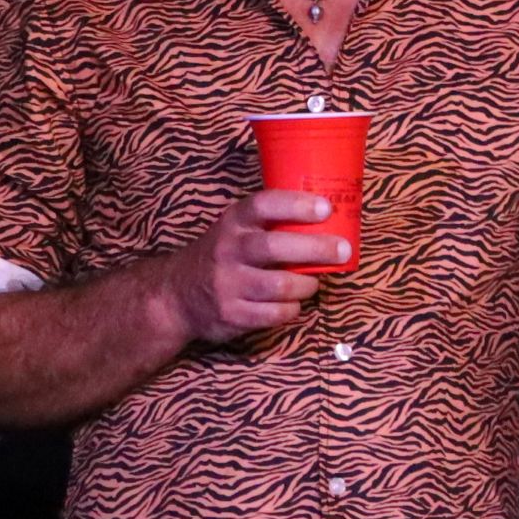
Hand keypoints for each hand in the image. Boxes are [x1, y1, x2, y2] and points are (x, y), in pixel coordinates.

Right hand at [164, 191, 349, 342]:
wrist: (176, 295)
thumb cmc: (223, 257)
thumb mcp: (236, 231)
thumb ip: (271, 224)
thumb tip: (330, 218)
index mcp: (232, 223)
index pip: (262, 205)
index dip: (295, 205)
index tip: (325, 208)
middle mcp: (228, 250)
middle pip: (275, 247)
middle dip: (315, 249)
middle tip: (343, 250)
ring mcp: (227, 284)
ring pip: (280, 285)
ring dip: (306, 284)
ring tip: (314, 282)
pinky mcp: (232, 314)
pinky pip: (275, 314)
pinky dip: (292, 309)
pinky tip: (294, 303)